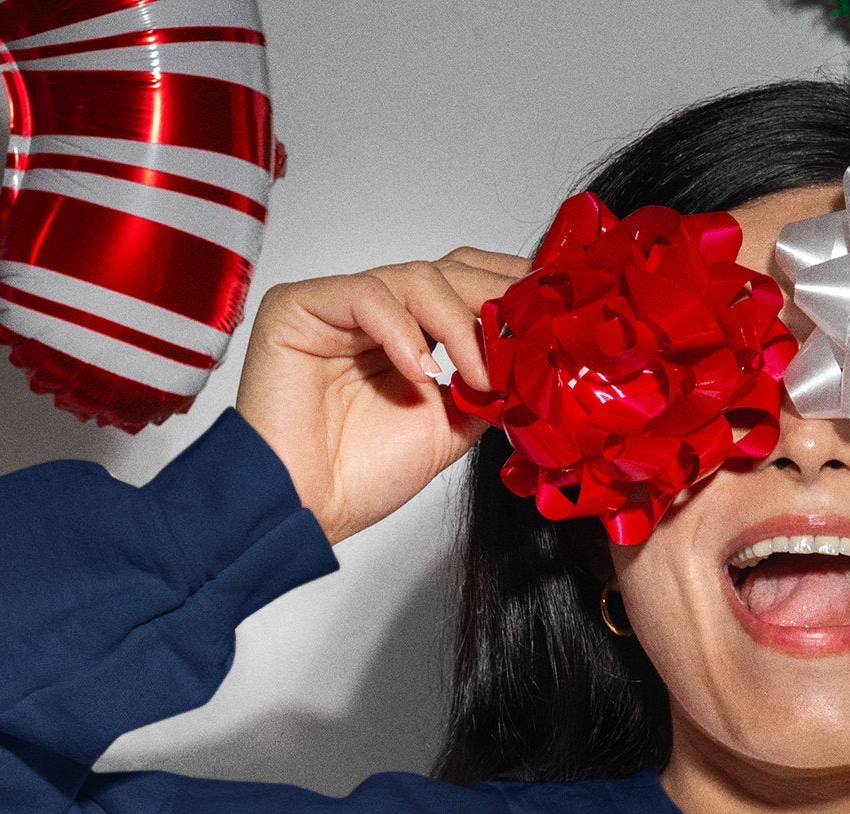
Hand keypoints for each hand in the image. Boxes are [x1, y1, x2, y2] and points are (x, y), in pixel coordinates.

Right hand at [235, 252, 528, 544]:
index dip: (507, 287)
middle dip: (494, 297)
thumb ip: (485, 389)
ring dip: (457, 324)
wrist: (306, 507)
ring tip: (477, 375)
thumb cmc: (361, 475)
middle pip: (447, 271)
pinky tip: (421, 371)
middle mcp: (377, 313)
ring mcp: (339, 306)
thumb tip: (533, 364)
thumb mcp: (451, 429)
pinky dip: (402, 330)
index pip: (464, 285)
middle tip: (528, 328)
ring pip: (415, 278)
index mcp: (411, 334)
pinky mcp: (299, 306)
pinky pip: (366, 295)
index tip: (549, 304)